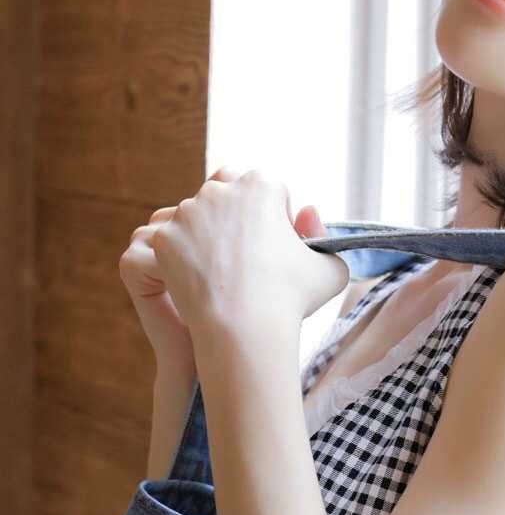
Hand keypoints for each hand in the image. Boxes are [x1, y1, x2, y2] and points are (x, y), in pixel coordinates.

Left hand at [120, 171, 345, 361]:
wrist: (245, 328)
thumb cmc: (291, 299)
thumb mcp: (330, 270)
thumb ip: (325, 238)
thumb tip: (308, 212)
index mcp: (261, 185)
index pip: (267, 192)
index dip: (276, 219)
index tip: (277, 248)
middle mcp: (220, 190)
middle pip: (228, 197)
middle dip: (235, 220)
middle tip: (246, 258)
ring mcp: (187, 212)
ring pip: (196, 218)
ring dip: (205, 237)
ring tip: (221, 274)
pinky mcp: (164, 238)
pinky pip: (171, 243)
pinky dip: (181, 259)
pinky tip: (196, 280)